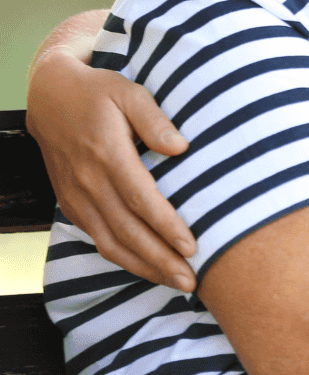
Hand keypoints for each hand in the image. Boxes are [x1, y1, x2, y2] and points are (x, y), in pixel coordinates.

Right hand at [26, 47, 197, 290]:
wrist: (50, 98)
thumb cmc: (99, 92)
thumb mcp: (129, 92)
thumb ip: (154, 120)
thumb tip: (180, 148)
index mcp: (107, 155)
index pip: (141, 200)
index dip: (166, 227)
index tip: (192, 246)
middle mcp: (89, 183)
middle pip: (128, 232)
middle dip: (160, 261)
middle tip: (191, 280)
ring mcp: (77, 197)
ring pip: (111, 244)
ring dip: (144, 267)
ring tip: (176, 282)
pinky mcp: (72, 204)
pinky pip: (98, 239)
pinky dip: (123, 258)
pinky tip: (147, 266)